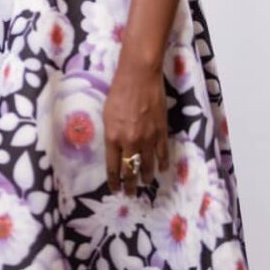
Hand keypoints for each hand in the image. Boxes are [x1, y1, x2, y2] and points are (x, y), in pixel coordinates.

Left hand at [102, 58, 169, 194]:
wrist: (139, 75)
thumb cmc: (119, 90)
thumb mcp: (107, 113)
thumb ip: (111, 133)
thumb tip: (115, 148)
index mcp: (113, 137)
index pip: (113, 167)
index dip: (114, 181)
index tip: (115, 189)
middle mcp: (130, 142)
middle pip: (130, 170)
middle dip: (129, 185)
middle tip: (130, 194)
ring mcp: (148, 138)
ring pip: (147, 165)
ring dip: (145, 177)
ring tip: (144, 182)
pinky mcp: (161, 131)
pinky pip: (163, 154)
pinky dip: (162, 164)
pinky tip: (162, 169)